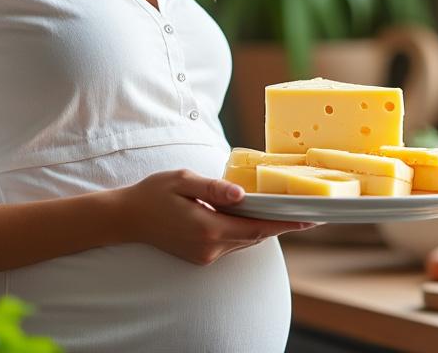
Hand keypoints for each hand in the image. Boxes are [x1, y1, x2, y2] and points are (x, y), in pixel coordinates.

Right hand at [114, 169, 313, 265]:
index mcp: (208, 228)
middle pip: (256, 236)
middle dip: (280, 223)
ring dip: (262, 227)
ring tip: (284, 210)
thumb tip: (241, 193)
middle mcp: (210, 247)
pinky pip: (232, 243)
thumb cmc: (154, 194)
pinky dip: (244, 230)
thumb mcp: (183, 181)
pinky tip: (250, 216)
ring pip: (245, 241)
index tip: (310, 218)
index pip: (258, 228)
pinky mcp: (201, 256)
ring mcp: (205, 255)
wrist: (127, 218)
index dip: (286, 223)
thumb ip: (214, 188)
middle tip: (306, 210)